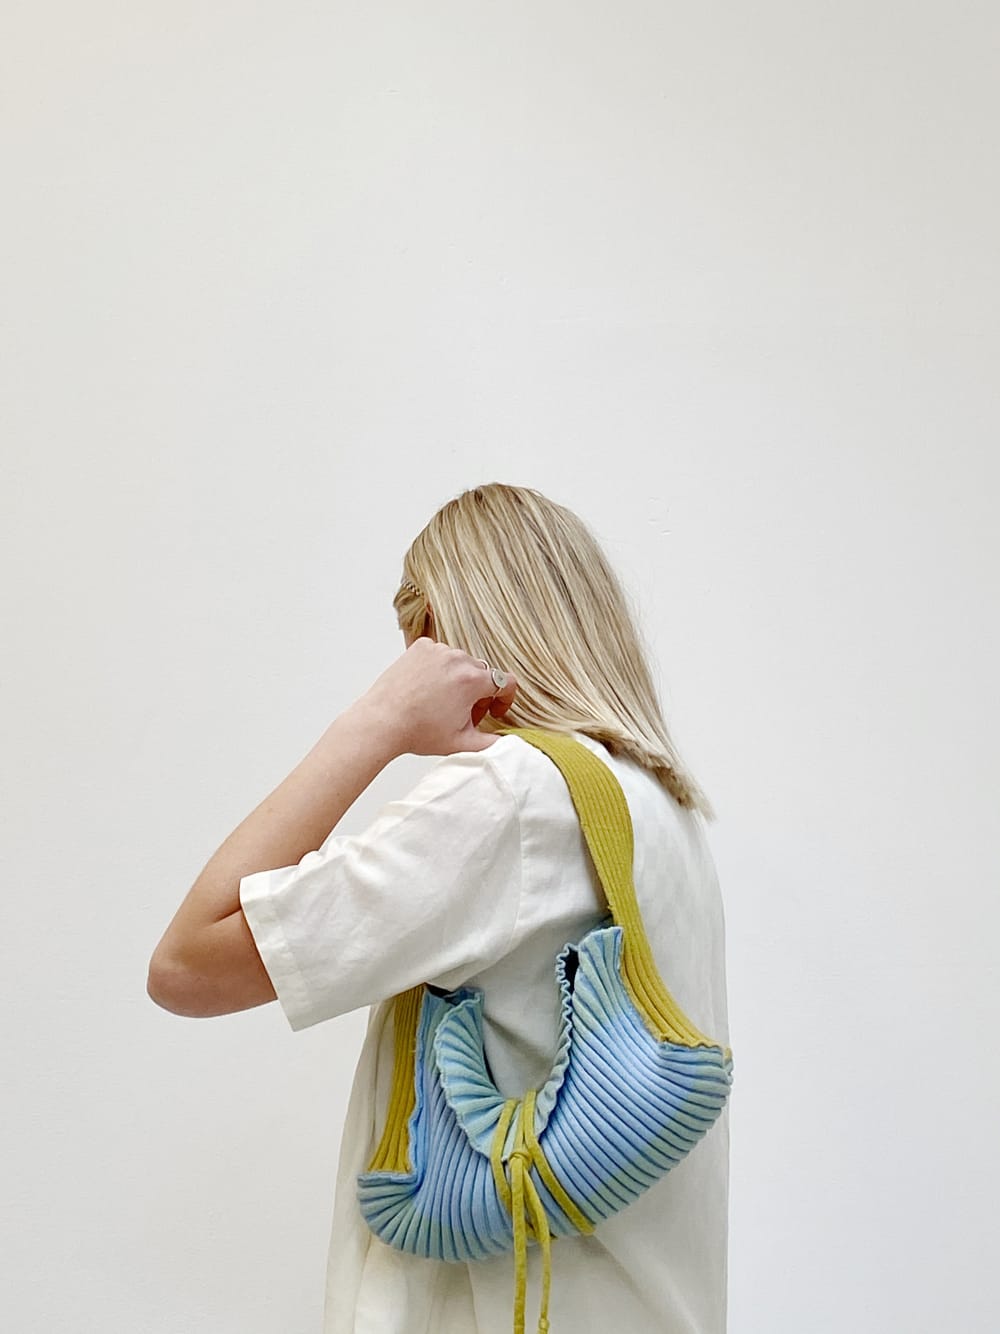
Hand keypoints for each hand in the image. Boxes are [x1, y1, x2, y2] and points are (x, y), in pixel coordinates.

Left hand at [358, 637, 518, 756]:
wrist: (381, 721)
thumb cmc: (418, 732)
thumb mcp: (462, 743)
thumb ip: (492, 743)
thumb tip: (509, 743)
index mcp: (473, 680)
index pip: (506, 682)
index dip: (504, 700)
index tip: (492, 711)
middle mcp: (458, 659)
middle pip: (482, 673)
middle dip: (479, 693)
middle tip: (463, 713)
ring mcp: (438, 650)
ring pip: (461, 662)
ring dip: (459, 678)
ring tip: (443, 701)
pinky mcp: (421, 647)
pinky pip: (441, 654)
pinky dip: (439, 667)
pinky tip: (429, 686)